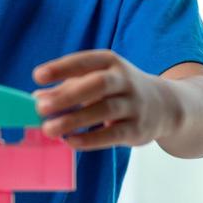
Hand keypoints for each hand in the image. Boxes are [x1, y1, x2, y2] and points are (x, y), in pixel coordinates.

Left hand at [31, 49, 177, 150]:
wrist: (165, 106)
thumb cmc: (118, 90)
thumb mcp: (96, 81)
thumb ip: (67, 87)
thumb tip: (37, 98)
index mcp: (110, 62)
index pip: (85, 61)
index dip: (61, 68)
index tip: (37, 76)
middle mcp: (124, 80)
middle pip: (98, 84)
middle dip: (68, 96)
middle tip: (41, 108)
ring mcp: (134, 104)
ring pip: (104, 110)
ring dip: (75, 120)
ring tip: (49, 129)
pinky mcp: (138, 129)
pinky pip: (113, 134)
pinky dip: (90, 139)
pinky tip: (70, 141)